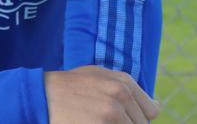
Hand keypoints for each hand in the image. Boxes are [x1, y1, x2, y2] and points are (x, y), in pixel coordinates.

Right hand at [44, 65, 160, 122]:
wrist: (40, 96)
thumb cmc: (67, 88)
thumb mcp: (98, 76)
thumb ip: (126, 88)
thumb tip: (156, 107)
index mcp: (124, 82)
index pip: (151, 111)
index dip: (138, 119)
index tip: (121, 119)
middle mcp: (121, 96)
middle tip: (103, 120)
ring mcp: (112, 114)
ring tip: (94, 121)